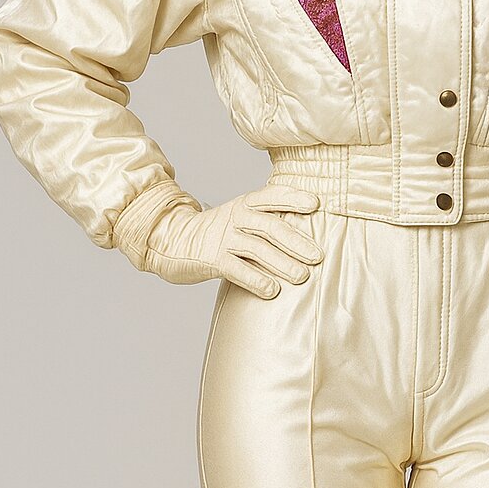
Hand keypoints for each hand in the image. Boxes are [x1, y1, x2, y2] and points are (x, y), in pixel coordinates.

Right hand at [112, 179, 323, 295]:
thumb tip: (307, 237)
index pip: (271, 196)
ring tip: (302, 277)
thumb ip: (266, 224)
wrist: (171, 241)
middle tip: (317, 256)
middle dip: (295, 241)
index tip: (316, 204)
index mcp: (244, 204)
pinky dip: (255, 280)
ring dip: (282, 263)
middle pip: (269, 226)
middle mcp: (235, 217)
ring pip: (256, 248)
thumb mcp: (240, 219)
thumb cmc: (217, 234)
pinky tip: (272, 291)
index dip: (293, 198)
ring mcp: (223, 238)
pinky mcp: (211, 260)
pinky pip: (236, 270)